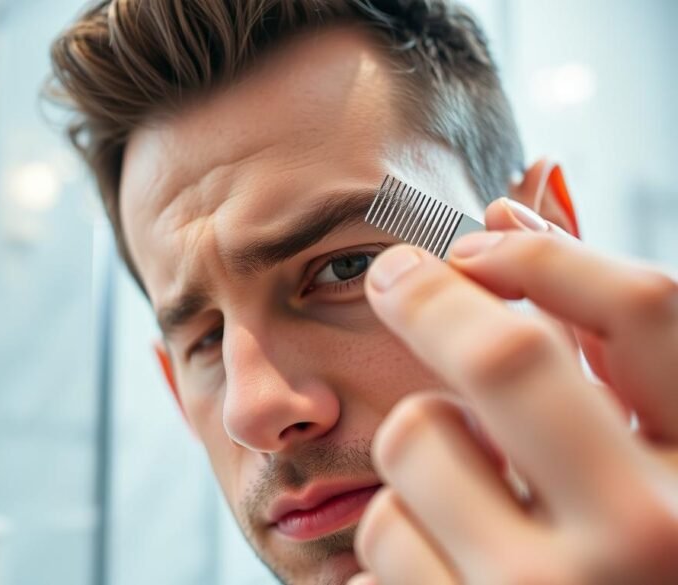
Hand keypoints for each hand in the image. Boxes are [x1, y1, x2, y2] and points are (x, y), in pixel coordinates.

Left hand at [351, 198, 677, 583]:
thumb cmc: (633, 565)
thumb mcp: (652, 462)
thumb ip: (606, 355)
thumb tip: (519, 207)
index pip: (654, 313)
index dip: (556, 255)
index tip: (483, 237)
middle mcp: (653, 538)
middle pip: (508, 358)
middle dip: (436, 299)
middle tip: (395, 270)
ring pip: (420, 439)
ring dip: (424, 444)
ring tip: (469, 493)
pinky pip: (381, 532)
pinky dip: (401, 530)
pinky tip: (450, 564)